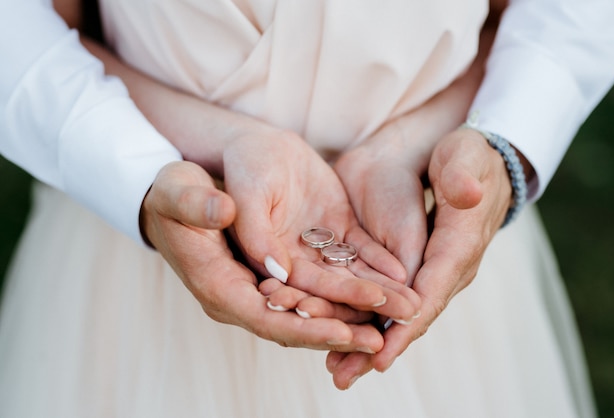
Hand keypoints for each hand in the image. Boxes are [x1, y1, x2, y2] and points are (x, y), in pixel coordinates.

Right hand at [140, 160, 388, 351]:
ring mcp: (280, 268)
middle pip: (303, 317)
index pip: (267, 318)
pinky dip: (364, 271)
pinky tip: (395, 276)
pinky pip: (334, 265)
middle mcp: (254, 286)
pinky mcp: (298, 247)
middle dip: (343, 328)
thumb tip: (237, 228)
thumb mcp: (179, 194)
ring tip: (403, 313)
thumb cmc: (176, 189)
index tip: (343, 334)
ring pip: (326, 294)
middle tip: (382, 342)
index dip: (306, 328)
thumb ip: (201, 210)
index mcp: (221, 285)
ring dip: (364, 306)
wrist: (191, 174)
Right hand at [221, 128, 419, 322]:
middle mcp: (289, 266)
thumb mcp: (246, 195)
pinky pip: (359, 250)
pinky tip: (404, 274)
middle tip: (398, 323)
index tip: (354, 325)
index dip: (324, 312)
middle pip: (328, 294)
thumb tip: (278, 272)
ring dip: (380, 292)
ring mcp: (314, 250)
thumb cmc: (244, 165)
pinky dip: (380, 262)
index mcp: (262, 265)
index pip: (293, 297)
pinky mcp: (334, 230)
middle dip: (363, 310)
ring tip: (411, 306)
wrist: (261, 142)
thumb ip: (256, 233)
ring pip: (348, 276)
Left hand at [327, 128, 513, 387]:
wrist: (461, 157)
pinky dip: (363, 316)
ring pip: (395, 313)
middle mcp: (444, 269)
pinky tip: (335, 332)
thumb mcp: (465, 158)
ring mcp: (428, 270)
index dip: (405, 327)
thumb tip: (467, 195)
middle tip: (343, 374)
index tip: (380, 356)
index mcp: (458, 248)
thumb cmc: (465, 156)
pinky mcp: (411, 264)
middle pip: (410, 317)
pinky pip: (387, 297)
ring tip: (335, 368)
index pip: (430, 294)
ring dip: (365, 341)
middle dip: (378, 347)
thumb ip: (462, 178)